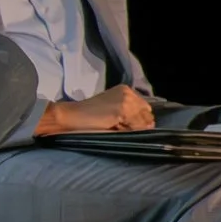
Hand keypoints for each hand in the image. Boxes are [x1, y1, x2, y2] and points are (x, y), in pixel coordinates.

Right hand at [36, 85, 155, 135]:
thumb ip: (129, 113)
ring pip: (143, 121)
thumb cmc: (87, 116)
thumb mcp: (111, 110)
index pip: (145, 108)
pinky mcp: (122, 110)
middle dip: (138, 124)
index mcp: (125, 90)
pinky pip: (136, 127)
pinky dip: (127, 131)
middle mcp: (128, 92)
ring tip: (113, 126)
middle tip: (118, 126)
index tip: (124, 124)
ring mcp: (126, 100)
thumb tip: (150, 125)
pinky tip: (113, 127)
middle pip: (147, 114)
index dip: (139, 119)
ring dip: (132, 128)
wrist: (70, 116)